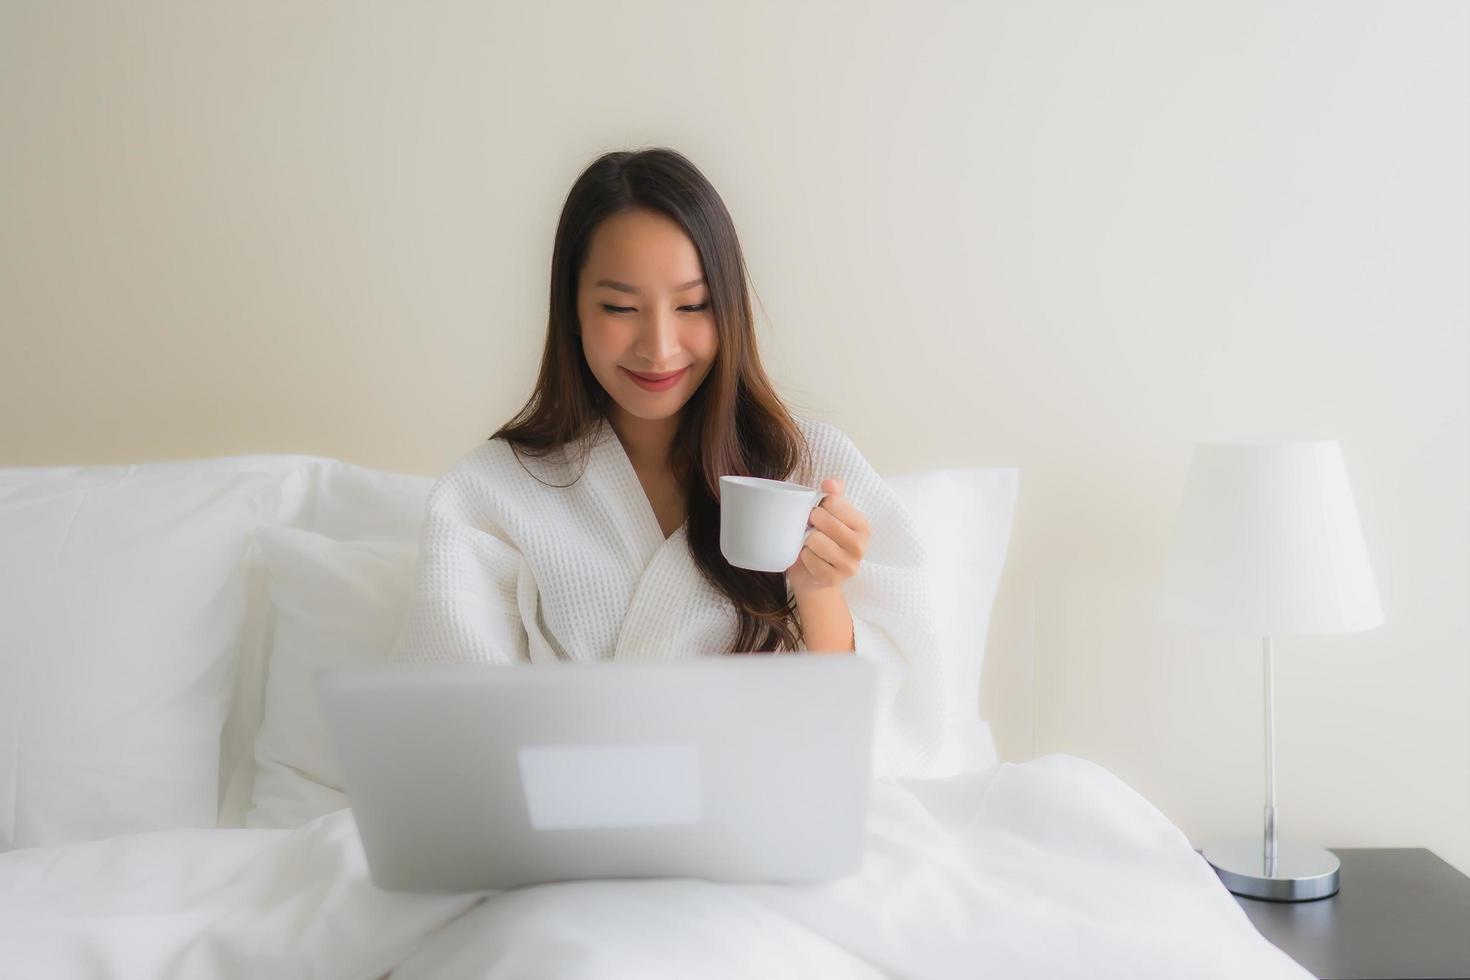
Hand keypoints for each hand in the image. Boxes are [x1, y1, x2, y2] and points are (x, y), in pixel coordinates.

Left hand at [785, 478, 870, 597]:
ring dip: (806, 540)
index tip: (819, 514)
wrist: (814, 577)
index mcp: (863, 525)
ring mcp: (849, 565)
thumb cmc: (822, 540)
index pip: (833, 501)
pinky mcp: (833, 579)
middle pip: (823, 519)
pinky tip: (810, 559)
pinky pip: (809, 559)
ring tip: (810, 544)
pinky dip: (804, 557)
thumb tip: (830, 483)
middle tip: (810, 529)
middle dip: (810, 522)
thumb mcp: (829, 514)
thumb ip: (833, 493)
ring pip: (814, 540)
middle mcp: (861, 545)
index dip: (819, 505)